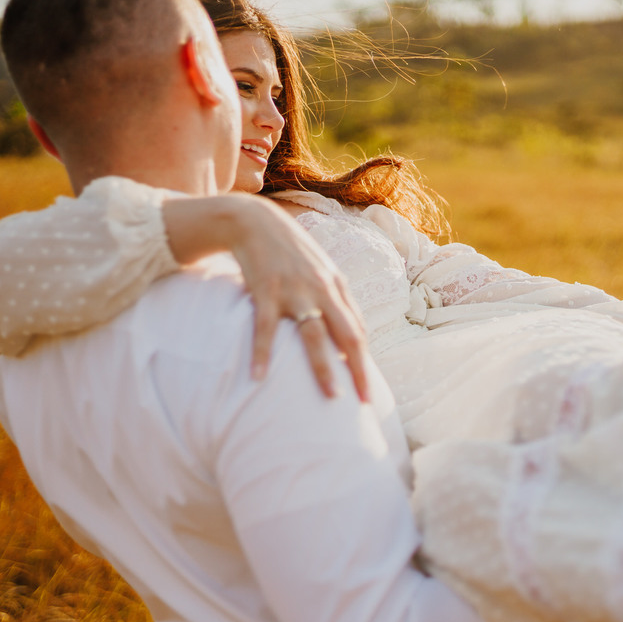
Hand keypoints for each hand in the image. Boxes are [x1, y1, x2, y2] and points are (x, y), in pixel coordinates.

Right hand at [161, 194, 369, 400]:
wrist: (255, 221)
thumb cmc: (289, 251)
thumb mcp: (319, 270)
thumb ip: (332, 298)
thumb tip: (346, 331)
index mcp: (336, 286)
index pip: (357, 328)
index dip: (364, 358)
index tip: (367, 385)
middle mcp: (322, 290)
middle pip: (348, 335)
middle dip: (359, 369)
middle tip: (364, 400)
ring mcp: (295, 291)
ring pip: (314, 336)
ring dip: (324, 368)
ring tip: (331, 396)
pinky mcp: (266, 291)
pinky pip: (266, 329)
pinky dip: (263, 354)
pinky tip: (259, 377)